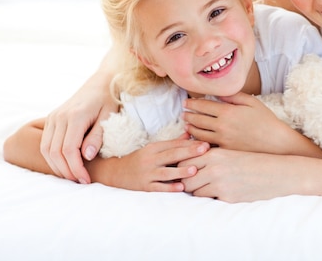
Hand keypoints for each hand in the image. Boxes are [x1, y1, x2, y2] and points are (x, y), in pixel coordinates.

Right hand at [40, 75, 118, 183]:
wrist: (100, 83)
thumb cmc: (108, 100)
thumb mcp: (109, 117)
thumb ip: (97, 136)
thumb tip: (86, 156)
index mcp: (75, 116)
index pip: (69, 149)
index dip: (75, 168)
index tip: (86, 179)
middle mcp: (60, 117)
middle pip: (54, 152)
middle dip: (66, 171)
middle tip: (80, 181)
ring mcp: (53, 118)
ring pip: (46, 149)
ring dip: (57, 167)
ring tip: (73, 176)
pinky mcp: (51, 120)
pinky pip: (46, 143)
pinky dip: (53, 158)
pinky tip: (66, 165)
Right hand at [90, 135, 209, 191]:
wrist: (114, 173)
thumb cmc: (139, 160)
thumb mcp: (154, 149)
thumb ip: (172, 143)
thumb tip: (189, 134)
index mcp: (154, 148)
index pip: (174, 145)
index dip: (190, 144)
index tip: (206, 143)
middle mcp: (150, 159)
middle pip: (172, 155)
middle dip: (190, 152)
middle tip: (205, 149)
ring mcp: (146, 173)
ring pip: (166, 172)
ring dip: (180, 171)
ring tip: (194, 169)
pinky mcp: (143, 187)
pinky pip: (158, 187)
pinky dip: (169, 188)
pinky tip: (180, 188)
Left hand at [181, 148, 296, 201]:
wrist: (277, 173)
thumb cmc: (254, 159)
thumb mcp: (231, 150)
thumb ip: (210, 153)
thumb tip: (191, 158)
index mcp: (215, 153)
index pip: (184, 160)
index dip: (182, 166)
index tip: (185, 169)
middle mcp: (215, 168)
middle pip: (185, 177)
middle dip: (186, 180)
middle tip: (190, 181)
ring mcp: (220, 184)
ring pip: (193, 191)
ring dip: (196, 190)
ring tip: (204, 187)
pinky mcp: (228, 197)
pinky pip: (207, 199)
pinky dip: (209, 197)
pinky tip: (217, 192)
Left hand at [183, 93, 293, 153]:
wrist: (276, 143)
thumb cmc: (266, 121)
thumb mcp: (252, 102)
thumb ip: (233, 96)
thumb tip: (219, 94)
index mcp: (228, 111)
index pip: (203, 105)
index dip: (192, 103)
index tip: (186, 102)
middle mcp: (222, 126)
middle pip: (198, 119)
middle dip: (188, 115)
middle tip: (183, 113)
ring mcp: (222, 140)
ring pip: (199, 134)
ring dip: (191, 129)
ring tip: (187, 125)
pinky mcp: (225, 152)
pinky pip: (207, 146)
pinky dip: (199, 142)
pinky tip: (196, 140)